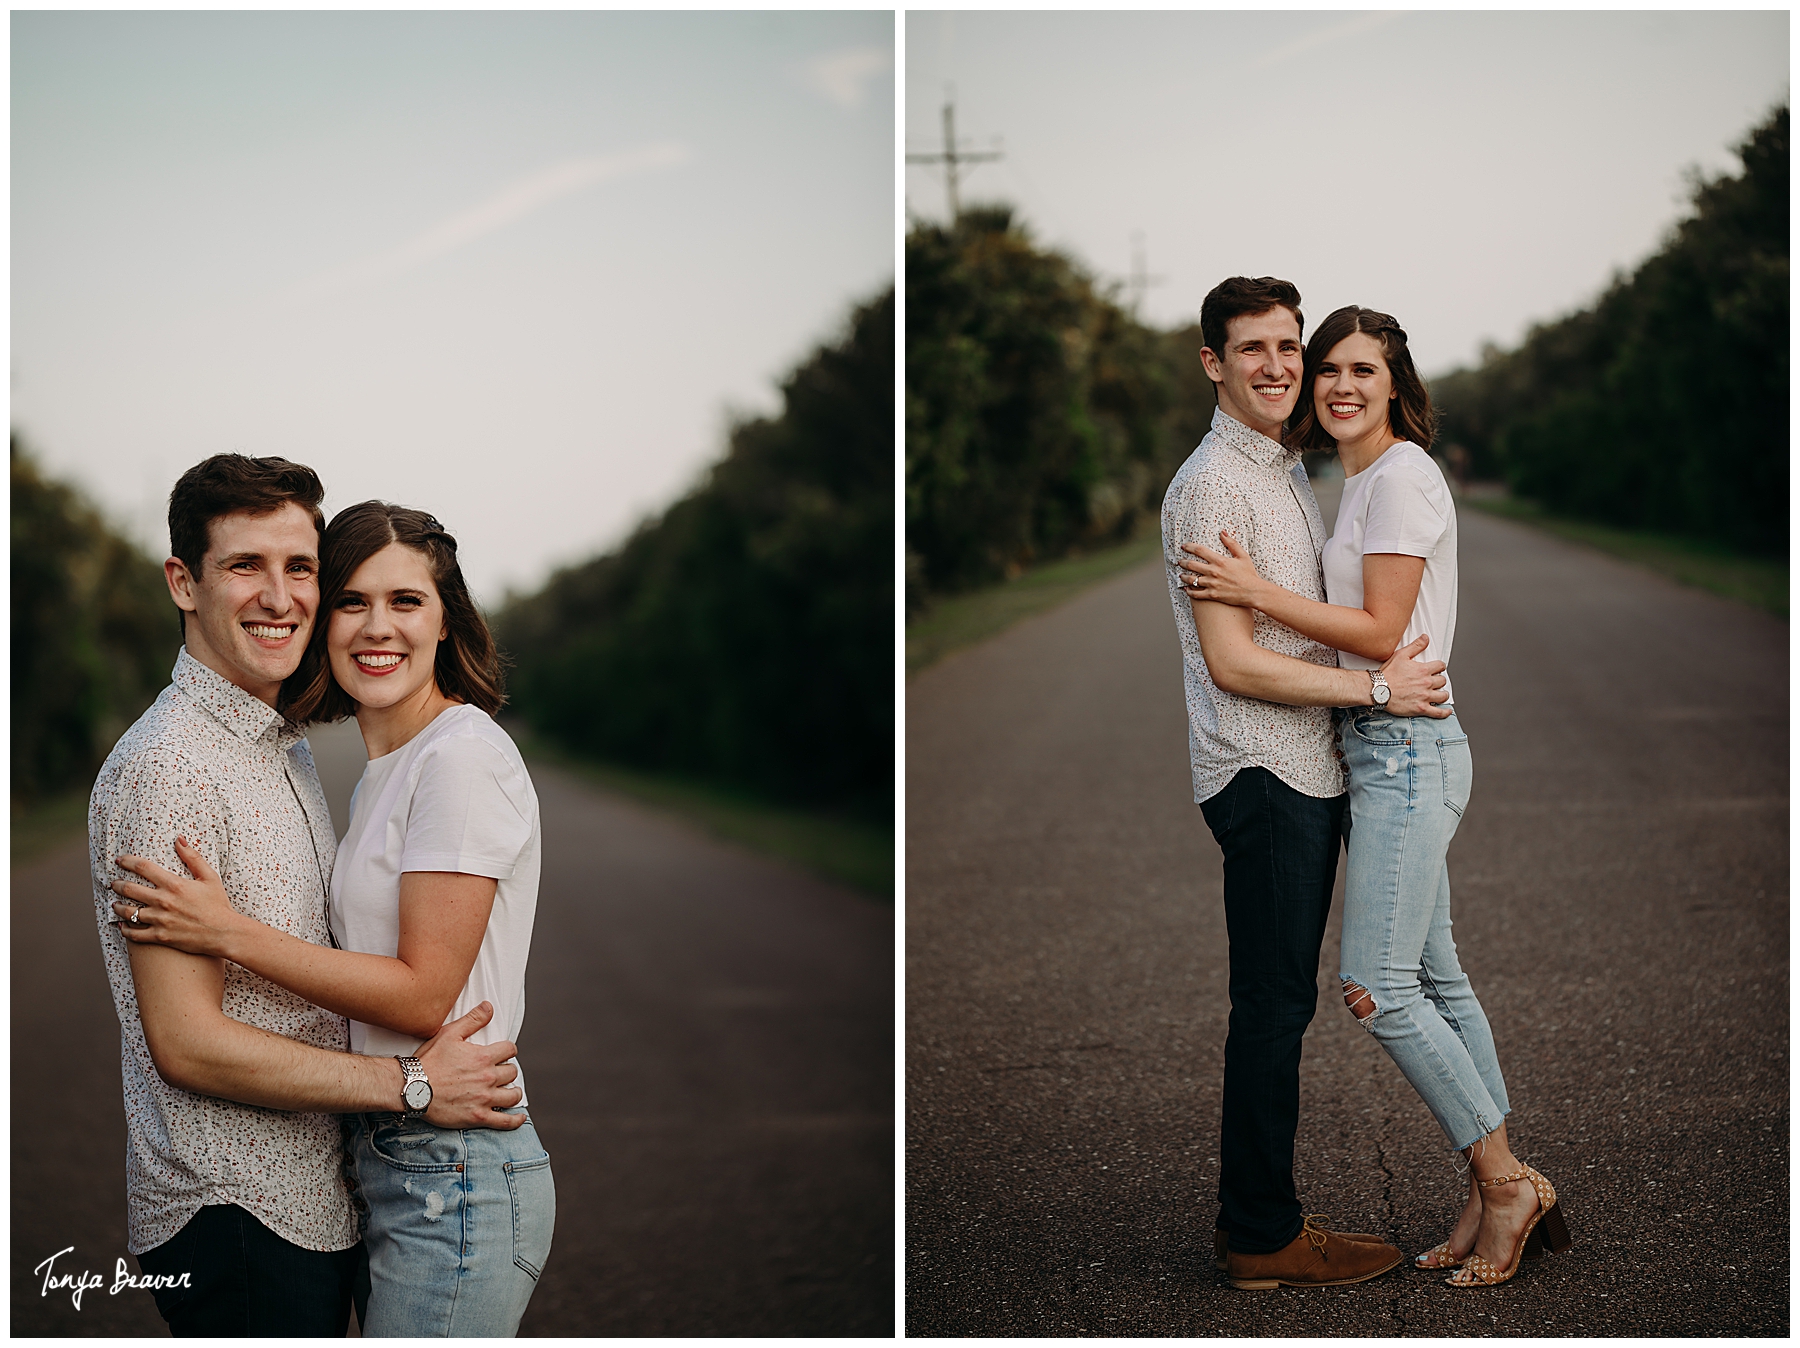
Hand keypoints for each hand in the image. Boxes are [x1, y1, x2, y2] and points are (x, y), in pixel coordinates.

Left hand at [111, 837, 245, 957]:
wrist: (224, 933)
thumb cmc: (218, 904)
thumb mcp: (210, 877)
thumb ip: (193, 857)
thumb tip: (179, 839)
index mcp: (174, 884)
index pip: (143, 867)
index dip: (128, 861)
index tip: (119, 860)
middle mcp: (163, 901)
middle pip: (130, 889)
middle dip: (118, 884)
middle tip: (114, 883)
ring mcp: (160, 920)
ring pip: (128, 912)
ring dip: (118, 907)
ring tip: (114, 904)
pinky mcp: (160, 936)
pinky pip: (135, 934)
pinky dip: (125, 930)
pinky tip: (122, 926)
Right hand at [416, 1002, 525, 1129]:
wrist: (412, 1088)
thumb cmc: (428, 1061)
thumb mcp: (449, 1034)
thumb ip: (472, 1020)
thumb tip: (489, 1007)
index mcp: (483, 1057)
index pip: (510, 1050)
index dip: (507, 1050)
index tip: (502, 1053)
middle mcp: (487, 1078)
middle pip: (512, 1072)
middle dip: (507, 1070)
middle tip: (499, 1072)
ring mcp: (484, 1099)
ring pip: (512, 1095)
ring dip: (513, 1092)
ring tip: (508, 1091)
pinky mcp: (478, 1117)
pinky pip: (504, 1121)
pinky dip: (515, 1120)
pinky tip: (519, 1117)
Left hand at [1178, 532, 1265, 608]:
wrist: (1253, 592)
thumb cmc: (1249, 574)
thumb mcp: (1242, 556)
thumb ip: (1232, 543)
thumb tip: (1222, 532)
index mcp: (1220, 561)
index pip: (1200, 551)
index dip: (1189, 547)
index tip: (1184, 546)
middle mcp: (1213, 572)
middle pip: (1192, 565)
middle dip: (1183, 562)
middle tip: (1180, 562)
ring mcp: (1212, 584)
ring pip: (1192, 579)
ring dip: (1184, 576)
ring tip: (1181, 575)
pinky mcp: (1212, 595)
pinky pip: (1197, 594)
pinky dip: (1190, 591)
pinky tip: (1186, 589)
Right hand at [1379, 634, 1451, 717]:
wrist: (1378, 690)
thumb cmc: (1387, 675)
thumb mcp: (1400, 655)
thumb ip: (1415, 646)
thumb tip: (1425, 639)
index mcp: (1423, 670)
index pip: (1440, 666)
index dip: (1439, 666)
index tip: (1437, 668)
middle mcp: (1426, 683)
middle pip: (1442, 681)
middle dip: (1440, 680)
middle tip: (1435, 681)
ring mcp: (1425, 697)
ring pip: (1443, 695)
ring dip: (1442, 694)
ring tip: (1440, 693)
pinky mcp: (1421, 708)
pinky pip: (1437, 712)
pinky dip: (1444, 712)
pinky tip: (1446, 711)